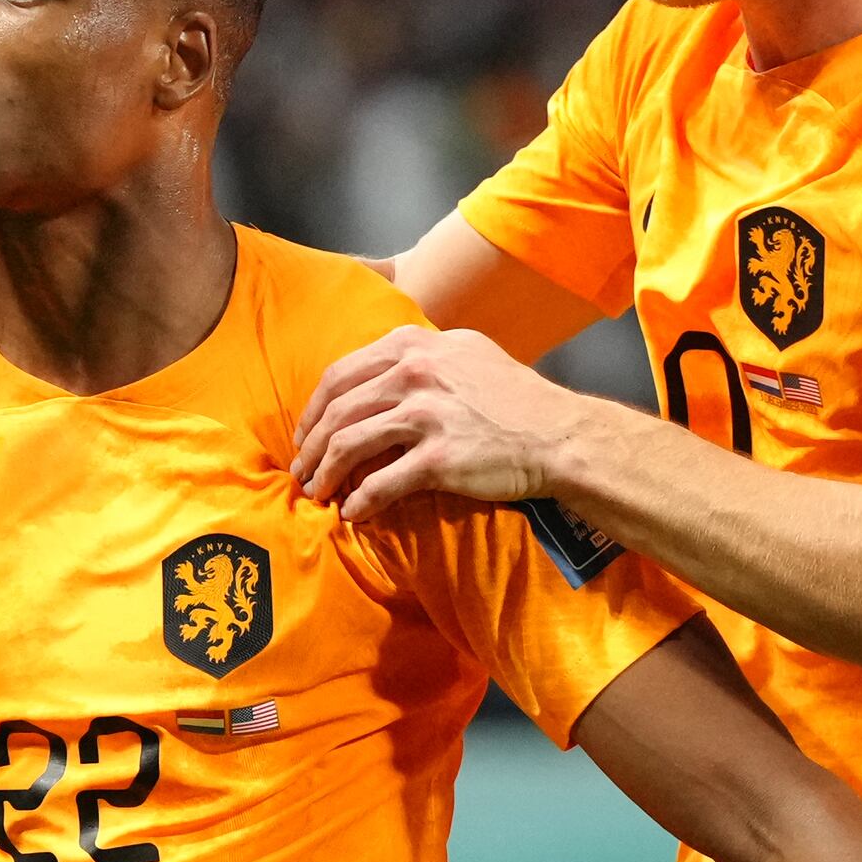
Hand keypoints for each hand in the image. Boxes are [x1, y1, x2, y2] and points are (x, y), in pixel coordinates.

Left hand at [292, 326, 590, 519]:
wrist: (559, 435)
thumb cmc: (516, 398)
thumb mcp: (467, 353)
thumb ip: (422, 355)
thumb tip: (381, 373)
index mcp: (415, 346)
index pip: (342, 374)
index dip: (315, 407)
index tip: (307, 432)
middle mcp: (415, 373)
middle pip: (338, 410)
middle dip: (311, 445)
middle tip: (302, 470)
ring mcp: (426, 415)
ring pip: (349, 445)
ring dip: (325, 474)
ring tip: (317, 493)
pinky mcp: (438, 459)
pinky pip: (380, 484)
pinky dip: (359, 503)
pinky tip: (352, 515)